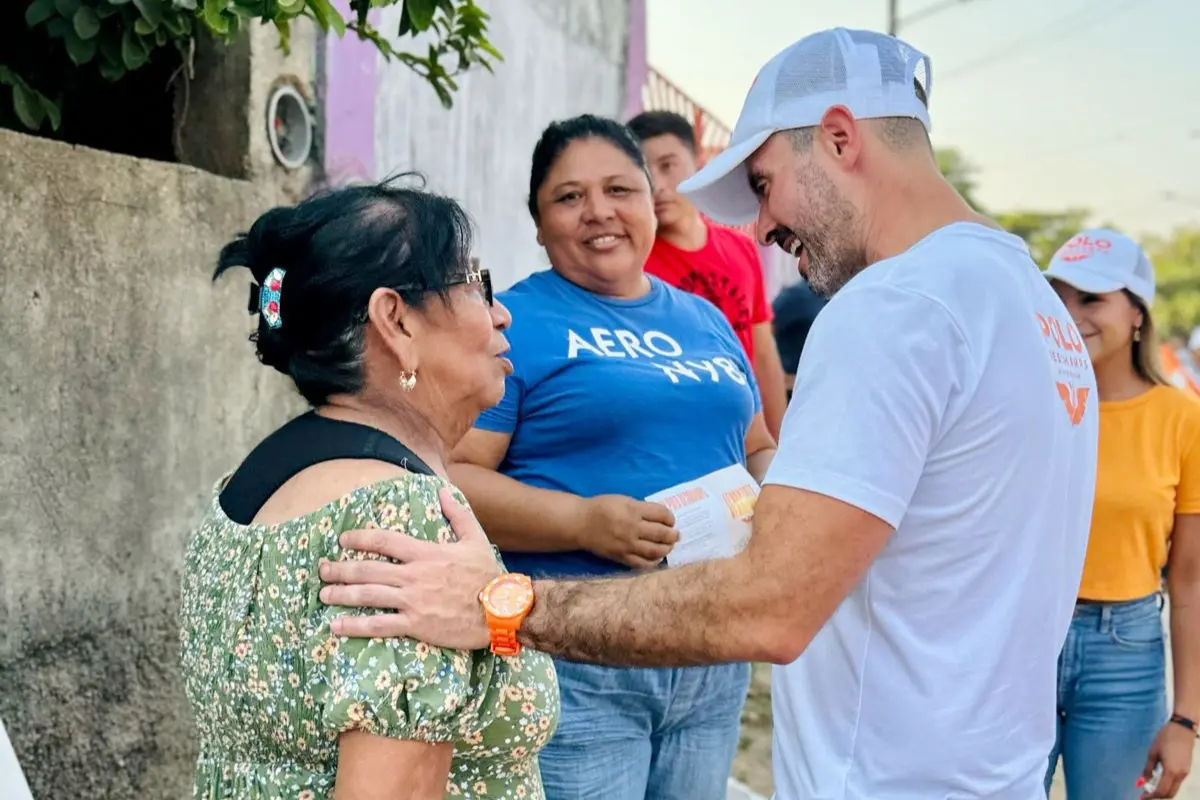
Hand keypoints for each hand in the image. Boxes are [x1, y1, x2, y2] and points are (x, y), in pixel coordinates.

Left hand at [318, 488, 499, 649]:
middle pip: (367, 569)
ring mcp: (412, 601)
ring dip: (341, 594)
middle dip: (340, 568)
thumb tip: (443, 492)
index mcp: (426, 553)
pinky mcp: (415, 625)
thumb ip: (457, 514)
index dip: (360, 538)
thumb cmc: (488, 575)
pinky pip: (379, 625)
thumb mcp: (475, 539)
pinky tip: (336, 626)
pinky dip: (355, 625)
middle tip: (321, 569)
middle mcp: (413, 576)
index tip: (343, 539)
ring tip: (323, 594)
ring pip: (368, 595)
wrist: (500, 611)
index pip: (384, 541)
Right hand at [576, 494, 679, 569]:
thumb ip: (641, 508)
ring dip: (667, 548)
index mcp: (633, 510)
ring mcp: (627, 545)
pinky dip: (653, 562)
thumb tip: (659, 517)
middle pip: (662, 533)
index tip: (671, 520)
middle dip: (673, 535)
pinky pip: (641, 563)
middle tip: (676, 535)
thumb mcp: (622, 500)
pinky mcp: (621, 557)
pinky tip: (657, 558)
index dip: (670, 518)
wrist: (580, 523)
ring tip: (669, 546)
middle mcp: (633, 528)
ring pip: (655, 550)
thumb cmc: (601, 508)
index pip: (661, 514)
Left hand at [1143, 722, 1194, 796]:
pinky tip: (1159, 783)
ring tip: (1151, 790)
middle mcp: (1180, 775)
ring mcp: (1185, 773)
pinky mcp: (1187, 770)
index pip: (1161, 791)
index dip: (1151, 796)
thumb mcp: (1153, 753)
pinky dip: (1168, 786)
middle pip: (1170, 794)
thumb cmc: (1165, 738)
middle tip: (1146, 796)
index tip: (1142, 797)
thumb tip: (1142, 782)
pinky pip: (1177, 783)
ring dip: (1163, 793)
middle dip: (1158, 797)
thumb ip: (1148, 769)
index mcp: (1171, 771)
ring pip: (1174, 789)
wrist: (1182, 729)